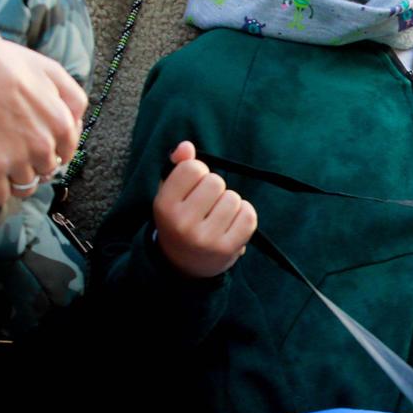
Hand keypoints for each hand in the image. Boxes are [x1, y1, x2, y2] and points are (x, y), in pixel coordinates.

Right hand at [0, 32, 84, 210]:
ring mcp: (18, 158)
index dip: (54, 153)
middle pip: (46, 171)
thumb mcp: (55, 72)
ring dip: (17, 182)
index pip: (66, 154)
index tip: (39, 150)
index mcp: (63, 125)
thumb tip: (76, 124)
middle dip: (36, 166)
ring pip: (25, 185)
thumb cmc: (10, 61)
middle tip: (19, 157)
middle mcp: (45, 147)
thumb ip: (73, 99)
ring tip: (5, 172)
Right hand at [154, 141, 256, 278]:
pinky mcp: (227, 249)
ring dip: (229, 203)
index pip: (193, 168)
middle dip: (215, 188)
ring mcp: (205, 238)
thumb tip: (186, 146)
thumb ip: (178, 166)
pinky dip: (244, 215)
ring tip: (217, 217)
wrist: (183, 265)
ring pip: (233, 198)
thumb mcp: (171, 194)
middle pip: (216, 181)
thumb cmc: (180, 220)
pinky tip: (232, 223)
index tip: (193, 186)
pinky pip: (249, 215)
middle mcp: (182, 224)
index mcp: (164, 206)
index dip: (198, 172)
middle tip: (206, 205)